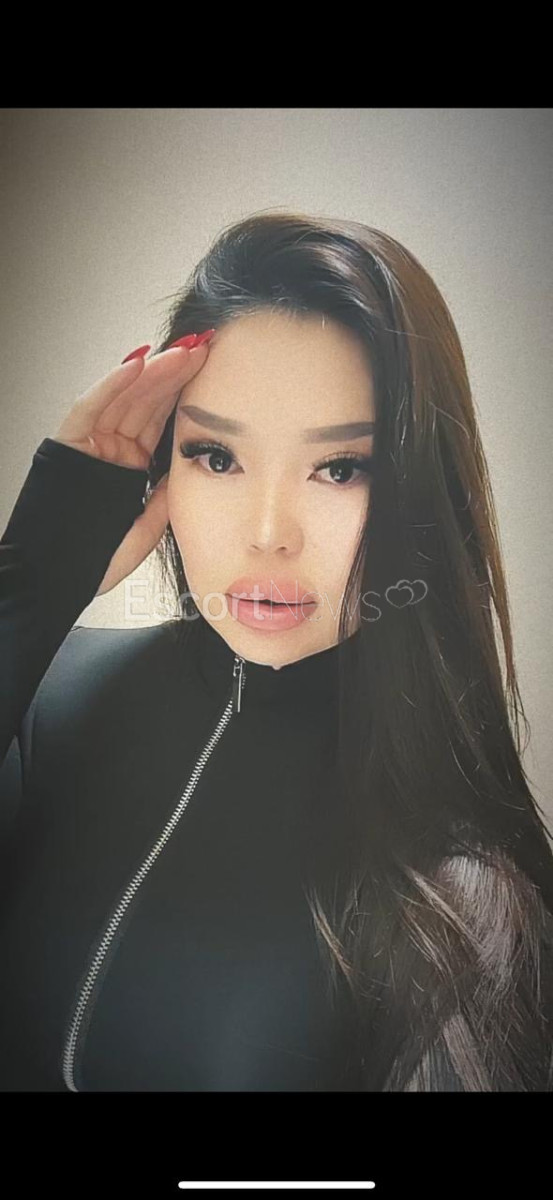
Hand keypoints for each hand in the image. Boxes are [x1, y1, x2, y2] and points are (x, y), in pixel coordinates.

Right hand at [52, 339, 211, 594]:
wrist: (54, 579)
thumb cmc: (96, 558)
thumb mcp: (148, 524)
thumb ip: (167, 493)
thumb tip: (194, 466)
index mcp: (130, 466)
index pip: (160, 418)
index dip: (184, 392)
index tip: (213, 370)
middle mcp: (109, 449)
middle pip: (145, 400)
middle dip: (174, 372)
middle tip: (203, 346)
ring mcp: (88, 444)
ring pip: (122, 397)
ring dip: (152, 371)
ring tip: (182, 351)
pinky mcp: (66, 444)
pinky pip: (90, 407)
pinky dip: (111, 384)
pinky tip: (137, 364)